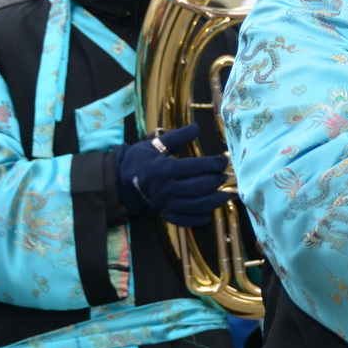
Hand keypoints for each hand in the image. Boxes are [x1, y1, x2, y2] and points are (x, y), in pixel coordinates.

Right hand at [115, 123, 235, 226]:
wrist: (122, 180)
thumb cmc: (141, 160)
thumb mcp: (155, 144)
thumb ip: (177, 136)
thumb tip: (196, 126)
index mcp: (164, 169)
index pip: (194, 167)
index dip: (213, 164)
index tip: (223, 160)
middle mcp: (165, 188)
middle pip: (197, 187)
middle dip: (215, 181)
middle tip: (224, 176)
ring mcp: (165, 203)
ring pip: (195, 205)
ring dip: (213, 201)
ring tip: (225, 195)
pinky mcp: (165, 213)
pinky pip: (184, 220)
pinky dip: (198, 219)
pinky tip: (208, 215)